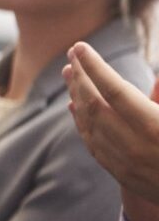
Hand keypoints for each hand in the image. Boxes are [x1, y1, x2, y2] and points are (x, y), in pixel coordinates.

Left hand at [66, 42, 158, 220]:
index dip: (95, 67)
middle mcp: (135, 146)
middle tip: (73, 56)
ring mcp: (125, 162)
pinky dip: (81, 121)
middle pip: (96, 105)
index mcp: (155, 128)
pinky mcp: (121, 173)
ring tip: (70, 73)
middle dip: (82, 77)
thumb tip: (157, 75)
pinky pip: (93, 143)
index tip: (81, 47)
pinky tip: (74, 106)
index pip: (115, 91)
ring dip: (77, 96)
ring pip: (90, 124)